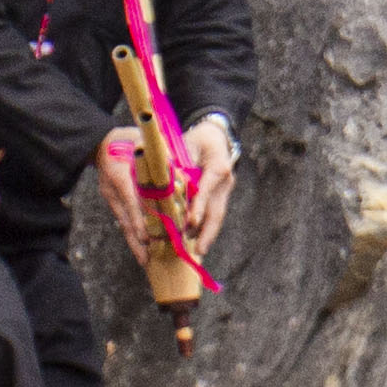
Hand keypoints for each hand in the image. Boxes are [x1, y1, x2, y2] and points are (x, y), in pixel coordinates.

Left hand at [181, 119, 240, 262]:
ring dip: (207, 234)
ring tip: (197, 251)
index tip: (190, 222)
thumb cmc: (197, 139)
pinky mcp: (221, 195)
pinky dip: (205, 228)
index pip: (207, 188)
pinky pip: (214, 213)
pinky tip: (197, 240)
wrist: (215, 135)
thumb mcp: (185, 144)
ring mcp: (225, 189)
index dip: (199, 206)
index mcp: (218, 164)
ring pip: (217, 215)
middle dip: (208, 231)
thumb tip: (162, 180)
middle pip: (218, 209)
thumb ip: (175, 162)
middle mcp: (225, 180)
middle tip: (200, 250)